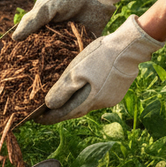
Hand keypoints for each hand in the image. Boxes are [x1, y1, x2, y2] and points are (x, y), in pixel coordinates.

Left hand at [38, 15, 163, 123]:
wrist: (130, 46)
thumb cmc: (100, 57)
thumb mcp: (75, 72)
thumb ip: (62, 91)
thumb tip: (49, 106)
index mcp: (89, 101)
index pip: (64, 114)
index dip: (49, 118)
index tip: (36, 120)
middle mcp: (101, 104)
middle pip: (75, 111)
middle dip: (60, 112)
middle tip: (44, 113)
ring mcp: (111, 98)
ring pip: (86, 104)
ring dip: (73, 104)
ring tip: (59, 102)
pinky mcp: (117, 90)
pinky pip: (96, 97)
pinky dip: (84, 97)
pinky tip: (80, 91)